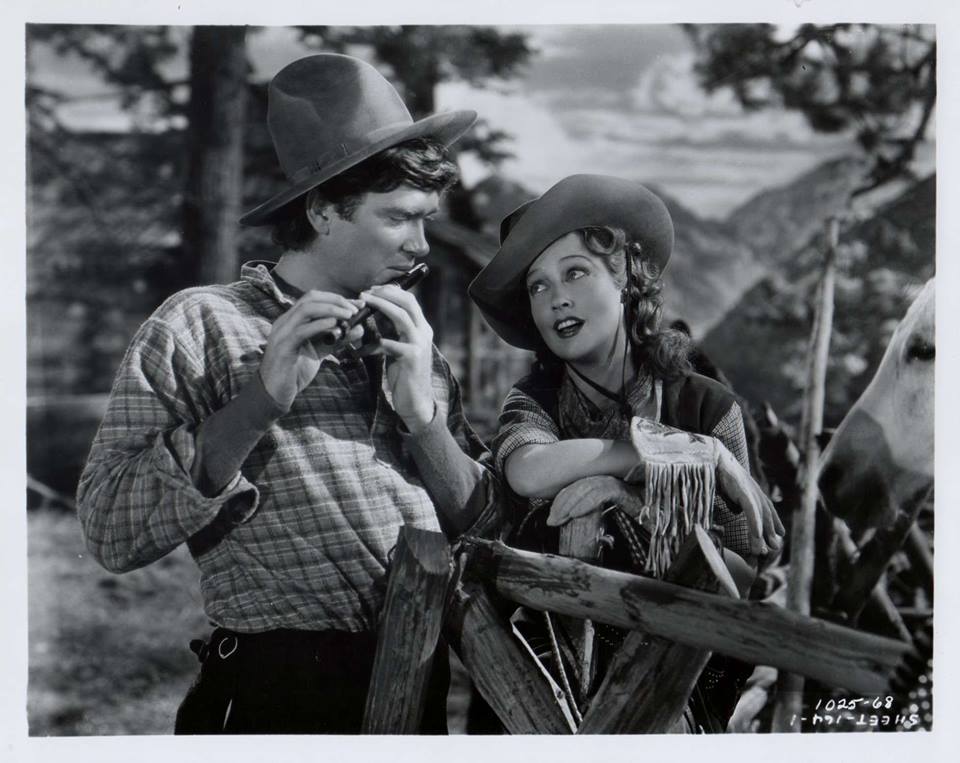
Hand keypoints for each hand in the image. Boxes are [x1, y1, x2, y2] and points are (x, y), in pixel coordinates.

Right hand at [259, 290, 363, 410]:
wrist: (273, 395)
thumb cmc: (294, 372)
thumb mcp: (319, 352)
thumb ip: (337, 340)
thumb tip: (358, 329)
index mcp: (292, 321)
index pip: (314, 299)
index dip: (337, 299)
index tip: (357, 305)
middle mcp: (285, 322)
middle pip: (310, 298)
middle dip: (336, 300)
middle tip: (355, 309)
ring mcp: (282, 333)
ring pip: (306, 310)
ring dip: (331, 309)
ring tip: (349, 315)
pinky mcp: (283, 348)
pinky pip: (301, 331)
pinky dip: (319, 325)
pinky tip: (334, 325)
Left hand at [359, 283, 435, 431]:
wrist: (416, 401)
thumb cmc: (404, 373)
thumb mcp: (397, 346)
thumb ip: (390, 330)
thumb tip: (374, 311)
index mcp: (421, 328)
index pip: (409, 300)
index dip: (390, 291)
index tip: (371, 290)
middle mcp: (424, 332)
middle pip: (407, 302)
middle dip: (385, 294)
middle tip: (365, 293)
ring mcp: (420, 344)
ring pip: (401, 316)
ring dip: (381, 307)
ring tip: (364, 304)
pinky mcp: (412, 358)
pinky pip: (390, 343)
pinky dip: (374, 342)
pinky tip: (360, 349)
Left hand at [547, 476, 644, 526]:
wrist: (662, 525)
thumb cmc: (641, 522)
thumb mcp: (613, 519)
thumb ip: (598, 515)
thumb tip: (577, 522)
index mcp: (606, 485)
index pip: (579, 487)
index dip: (564, 499)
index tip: (553, 515)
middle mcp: (611, 480)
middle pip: (580, 486)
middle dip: (562, 503)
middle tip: (551, 520)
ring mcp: (618, 483)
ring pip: (587, 487)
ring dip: (570, 504)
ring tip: (559, 519)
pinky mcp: (625, 491)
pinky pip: (600, 493)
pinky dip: (586, 503)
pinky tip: (575, 514)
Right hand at [716, 445, 784, 557]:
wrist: (712, 455)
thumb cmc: (717, 470)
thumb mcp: (728, 488)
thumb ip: (734, 500)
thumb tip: (736, 510)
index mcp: (752, 489)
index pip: (766, 507)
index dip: (773, 520)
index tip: (779, 534)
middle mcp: (755, 490)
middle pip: (766, 514)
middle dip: (770, 531)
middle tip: (773, 548)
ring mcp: (750, 490)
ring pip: (760, 516)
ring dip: (762, 534)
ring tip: (763, 550)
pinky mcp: (743, 490)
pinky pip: (751, 511)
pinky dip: (755, 524)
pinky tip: (756, 536)